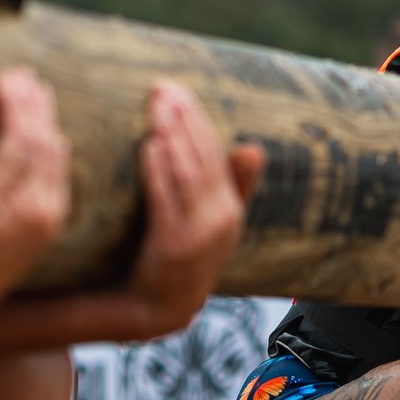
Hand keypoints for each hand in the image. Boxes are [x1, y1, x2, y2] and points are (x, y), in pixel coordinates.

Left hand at [119, 82, 263, 339]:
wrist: (145, 311)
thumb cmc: (168, 257)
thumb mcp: (199, 221)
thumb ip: (222, 185)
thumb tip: (254, 149)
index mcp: (231, 212)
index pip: (218, 155)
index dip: (198, 120)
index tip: (177, 88)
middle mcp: (223, 225)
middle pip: (206, 161)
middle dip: (186, 120)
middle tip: (163, 87)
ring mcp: (202, 242)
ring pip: (191, 178)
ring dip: (176, 138)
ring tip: (158, 108)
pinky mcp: (175, 254)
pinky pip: (169, 205)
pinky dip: (162, 173)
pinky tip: (150, 147)